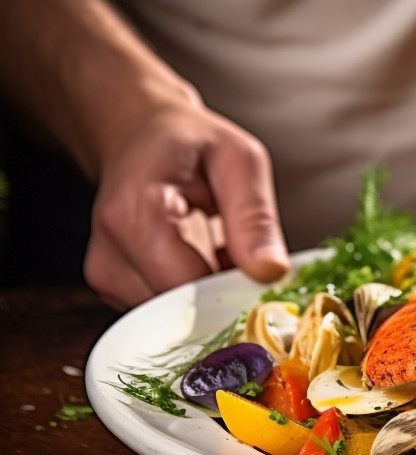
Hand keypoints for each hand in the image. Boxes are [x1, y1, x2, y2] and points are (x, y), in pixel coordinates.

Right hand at [84, 103, 289, 308]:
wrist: (138, 135)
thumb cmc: (187, 142)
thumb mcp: (238, 160)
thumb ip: (254, 216)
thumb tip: (270, 272)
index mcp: (135, 214)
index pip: (187, 288)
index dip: (232, 291)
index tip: (261, 276)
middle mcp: (110, 252)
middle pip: (179, 311)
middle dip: (223, 297)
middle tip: (244, 258)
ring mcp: (106, 275)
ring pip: (174, 319)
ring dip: (210, 297)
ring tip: (219, 250)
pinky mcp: (114, 288)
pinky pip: (165, 312)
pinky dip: (194, 295)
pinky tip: (202, 260)